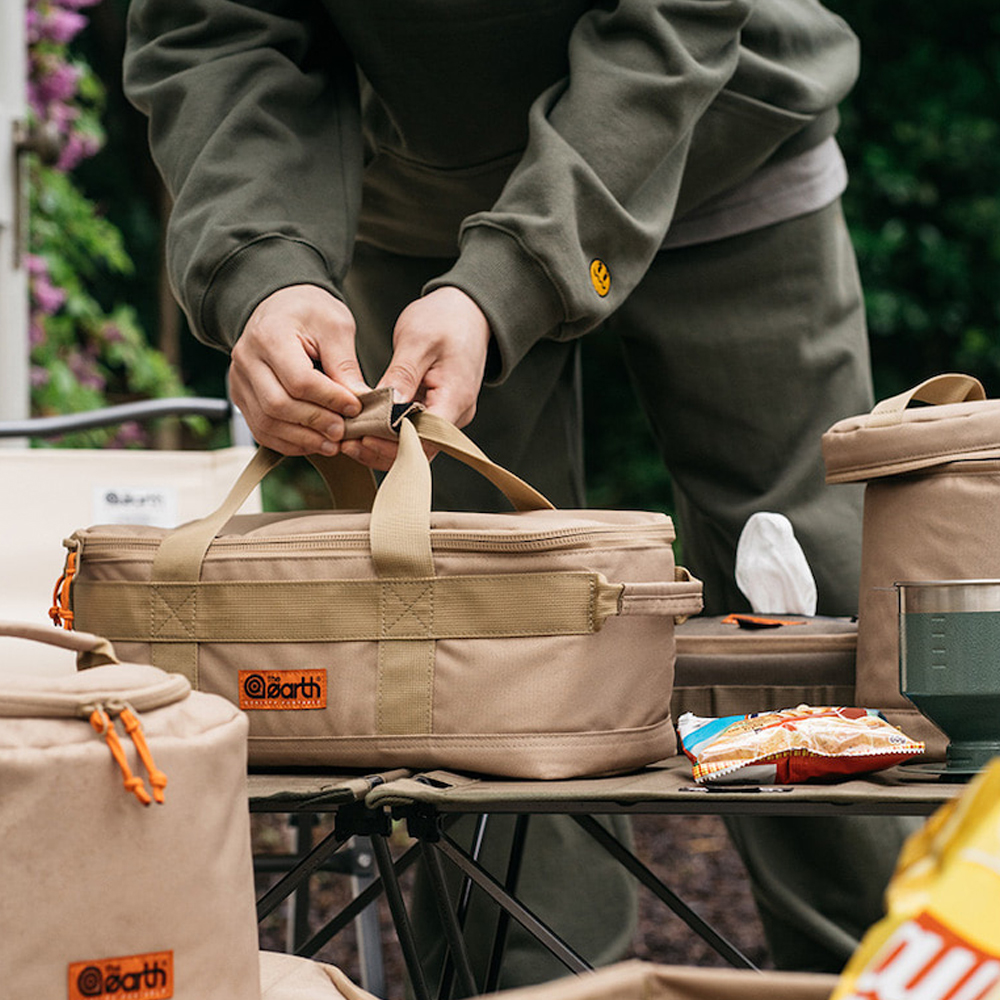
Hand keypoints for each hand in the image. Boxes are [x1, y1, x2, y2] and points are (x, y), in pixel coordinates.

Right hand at [229, 285, 370, 454]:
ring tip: (332, 443)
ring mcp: (240, 380)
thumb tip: (361, 400)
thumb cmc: (310, 312)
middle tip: (344, 431)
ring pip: (266, 423)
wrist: (281, 306)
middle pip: (278, 405)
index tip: (355, 407)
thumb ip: (345, 364)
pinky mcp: (242, 397)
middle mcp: (247, 359)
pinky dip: (288, 442)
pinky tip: (312, 443)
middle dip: (316, 422)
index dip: (329, 399)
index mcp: (270, 335)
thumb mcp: (336, 326)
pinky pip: (261, 429)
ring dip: (302, 438)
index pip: (299, 380)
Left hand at [340, 286, 491, 469]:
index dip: (392, 443)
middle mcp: (456, 414)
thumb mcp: (418, 340)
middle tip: (346, 442)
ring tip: (349, 440)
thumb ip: (402, 375)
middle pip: (419, 448)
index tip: (361, 436)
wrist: (467, 311)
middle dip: (381, 450)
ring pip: (415, 445)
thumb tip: (386, 408)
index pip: (425, 437)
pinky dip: (389, 436)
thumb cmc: (445, 319)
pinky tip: (364, 431)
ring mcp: (449, 415)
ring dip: (382, 447)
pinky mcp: (437, 411)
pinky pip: (414, 433)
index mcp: (456, 397)